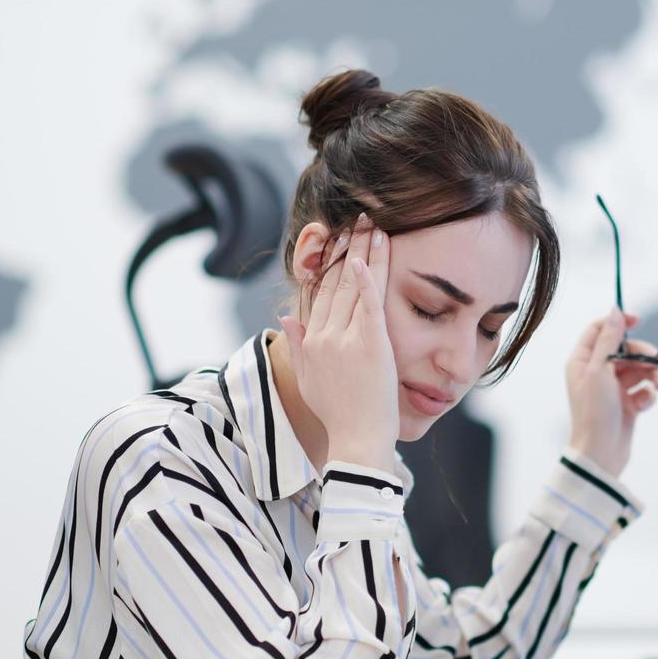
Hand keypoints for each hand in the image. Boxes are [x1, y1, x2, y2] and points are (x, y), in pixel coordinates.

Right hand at [280, 214, 398, 472]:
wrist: (357, 441)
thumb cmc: (339, 415)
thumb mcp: (309, 379)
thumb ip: (296, 346)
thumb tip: (285, 317)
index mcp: (311, 342)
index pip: (320, 292)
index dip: (330, 262)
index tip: (336, 238)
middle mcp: (324, 336)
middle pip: (336, 282)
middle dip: (347, 247)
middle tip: (357, 217)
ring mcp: (346, 339)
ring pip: (354, 286)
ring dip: (364, 252)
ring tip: (372, 225)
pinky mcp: (370, 345)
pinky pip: (367, 304)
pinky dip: (368, 278)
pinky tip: (371, 254)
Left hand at [566, 309, 657, 477]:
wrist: (601, 454)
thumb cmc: (594, 413)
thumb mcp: (600, 371)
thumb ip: (608, 340)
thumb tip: (615, 311)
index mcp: (582, 361)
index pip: (598, 330)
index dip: (618, 323)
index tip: (638, 321)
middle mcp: (596, 372)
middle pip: (625, 350)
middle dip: (644, 355)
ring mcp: (612, 388)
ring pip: (639, 370)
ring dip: (653, 376)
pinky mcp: (627, 404)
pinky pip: (643, 390)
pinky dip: (647, 396)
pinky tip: (643, 406)